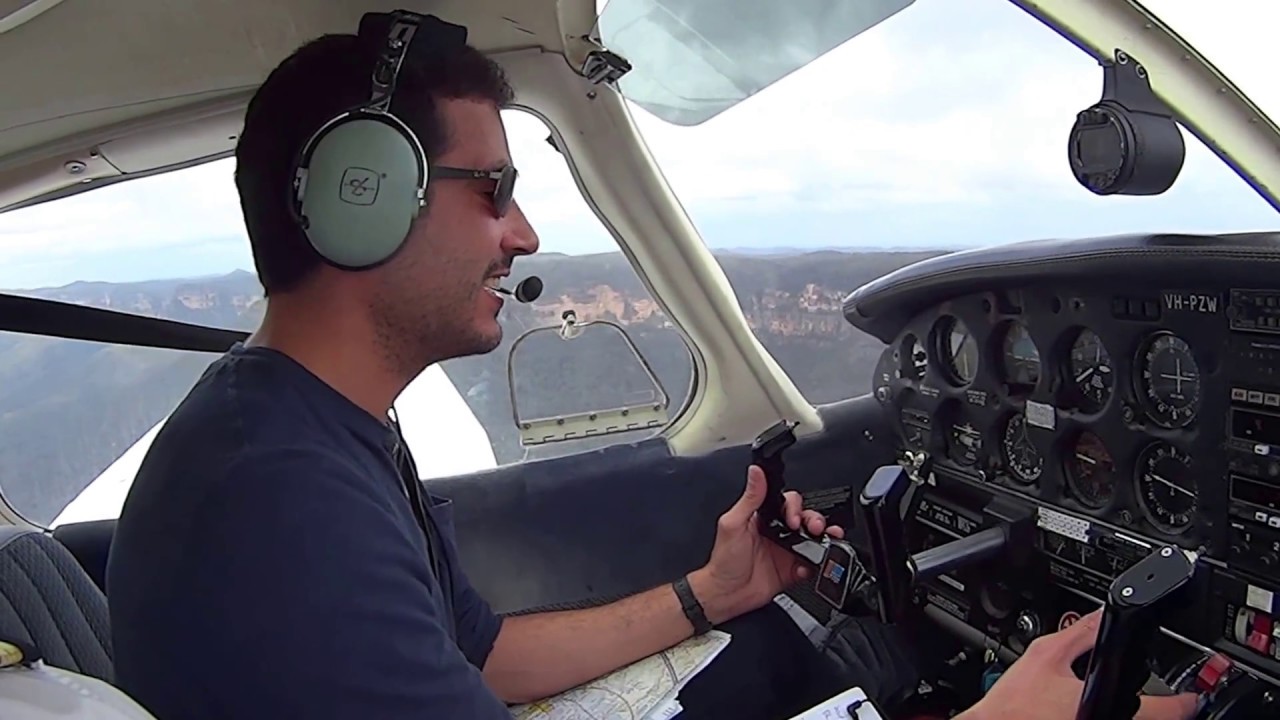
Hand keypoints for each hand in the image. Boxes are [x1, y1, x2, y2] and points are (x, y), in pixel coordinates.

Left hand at [691, 464, 842, 623]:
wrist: (727, 594)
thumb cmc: (724, 560)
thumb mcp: (734, 524)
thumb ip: (749, 498)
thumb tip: (755, 472)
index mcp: (762, 519)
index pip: (787, 503)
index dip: (796, 507)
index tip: (794, 517)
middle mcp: (776, 533)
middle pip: (805, 519)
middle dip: (814, 520)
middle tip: (813, 527)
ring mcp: (785, 551)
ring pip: (812, 539)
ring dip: (822, 538)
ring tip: (823, 540)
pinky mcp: (791, 570)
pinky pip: (811, 564)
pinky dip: (814, 564)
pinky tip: (806, 565)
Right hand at [961, 609, 1198, 719]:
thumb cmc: (1014, 706)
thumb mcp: (1044, 655)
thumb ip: (1079, 633)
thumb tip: (1101, 616)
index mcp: (1109, 707)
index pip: (1171, 708)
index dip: (1186, 698)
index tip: (1192, 694)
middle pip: (1150, 719)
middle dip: (1154, 705)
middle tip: (1151, 692)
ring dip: (1128, 711)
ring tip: (1108, 699)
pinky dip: (1105, 714)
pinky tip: (1082, 711)